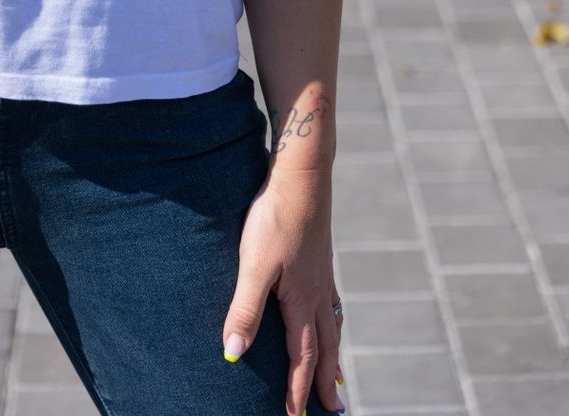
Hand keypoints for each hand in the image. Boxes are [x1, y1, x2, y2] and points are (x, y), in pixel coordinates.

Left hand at [220, 168, 341, 415]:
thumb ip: (245, 309)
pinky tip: (326, 309)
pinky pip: (330, 299)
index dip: (297, 389)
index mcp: (301, 301)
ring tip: (335, 371)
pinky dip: (332, 317)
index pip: (302, 357)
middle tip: (334, 410)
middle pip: (326, 347)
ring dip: (333, 352)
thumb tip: (232, 355)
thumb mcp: (254, 265)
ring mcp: (322, 273)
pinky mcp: (320, 254)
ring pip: (331, 323)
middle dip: (324, 381)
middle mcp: (318, 292)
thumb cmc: (274, 219)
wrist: (301, 176)